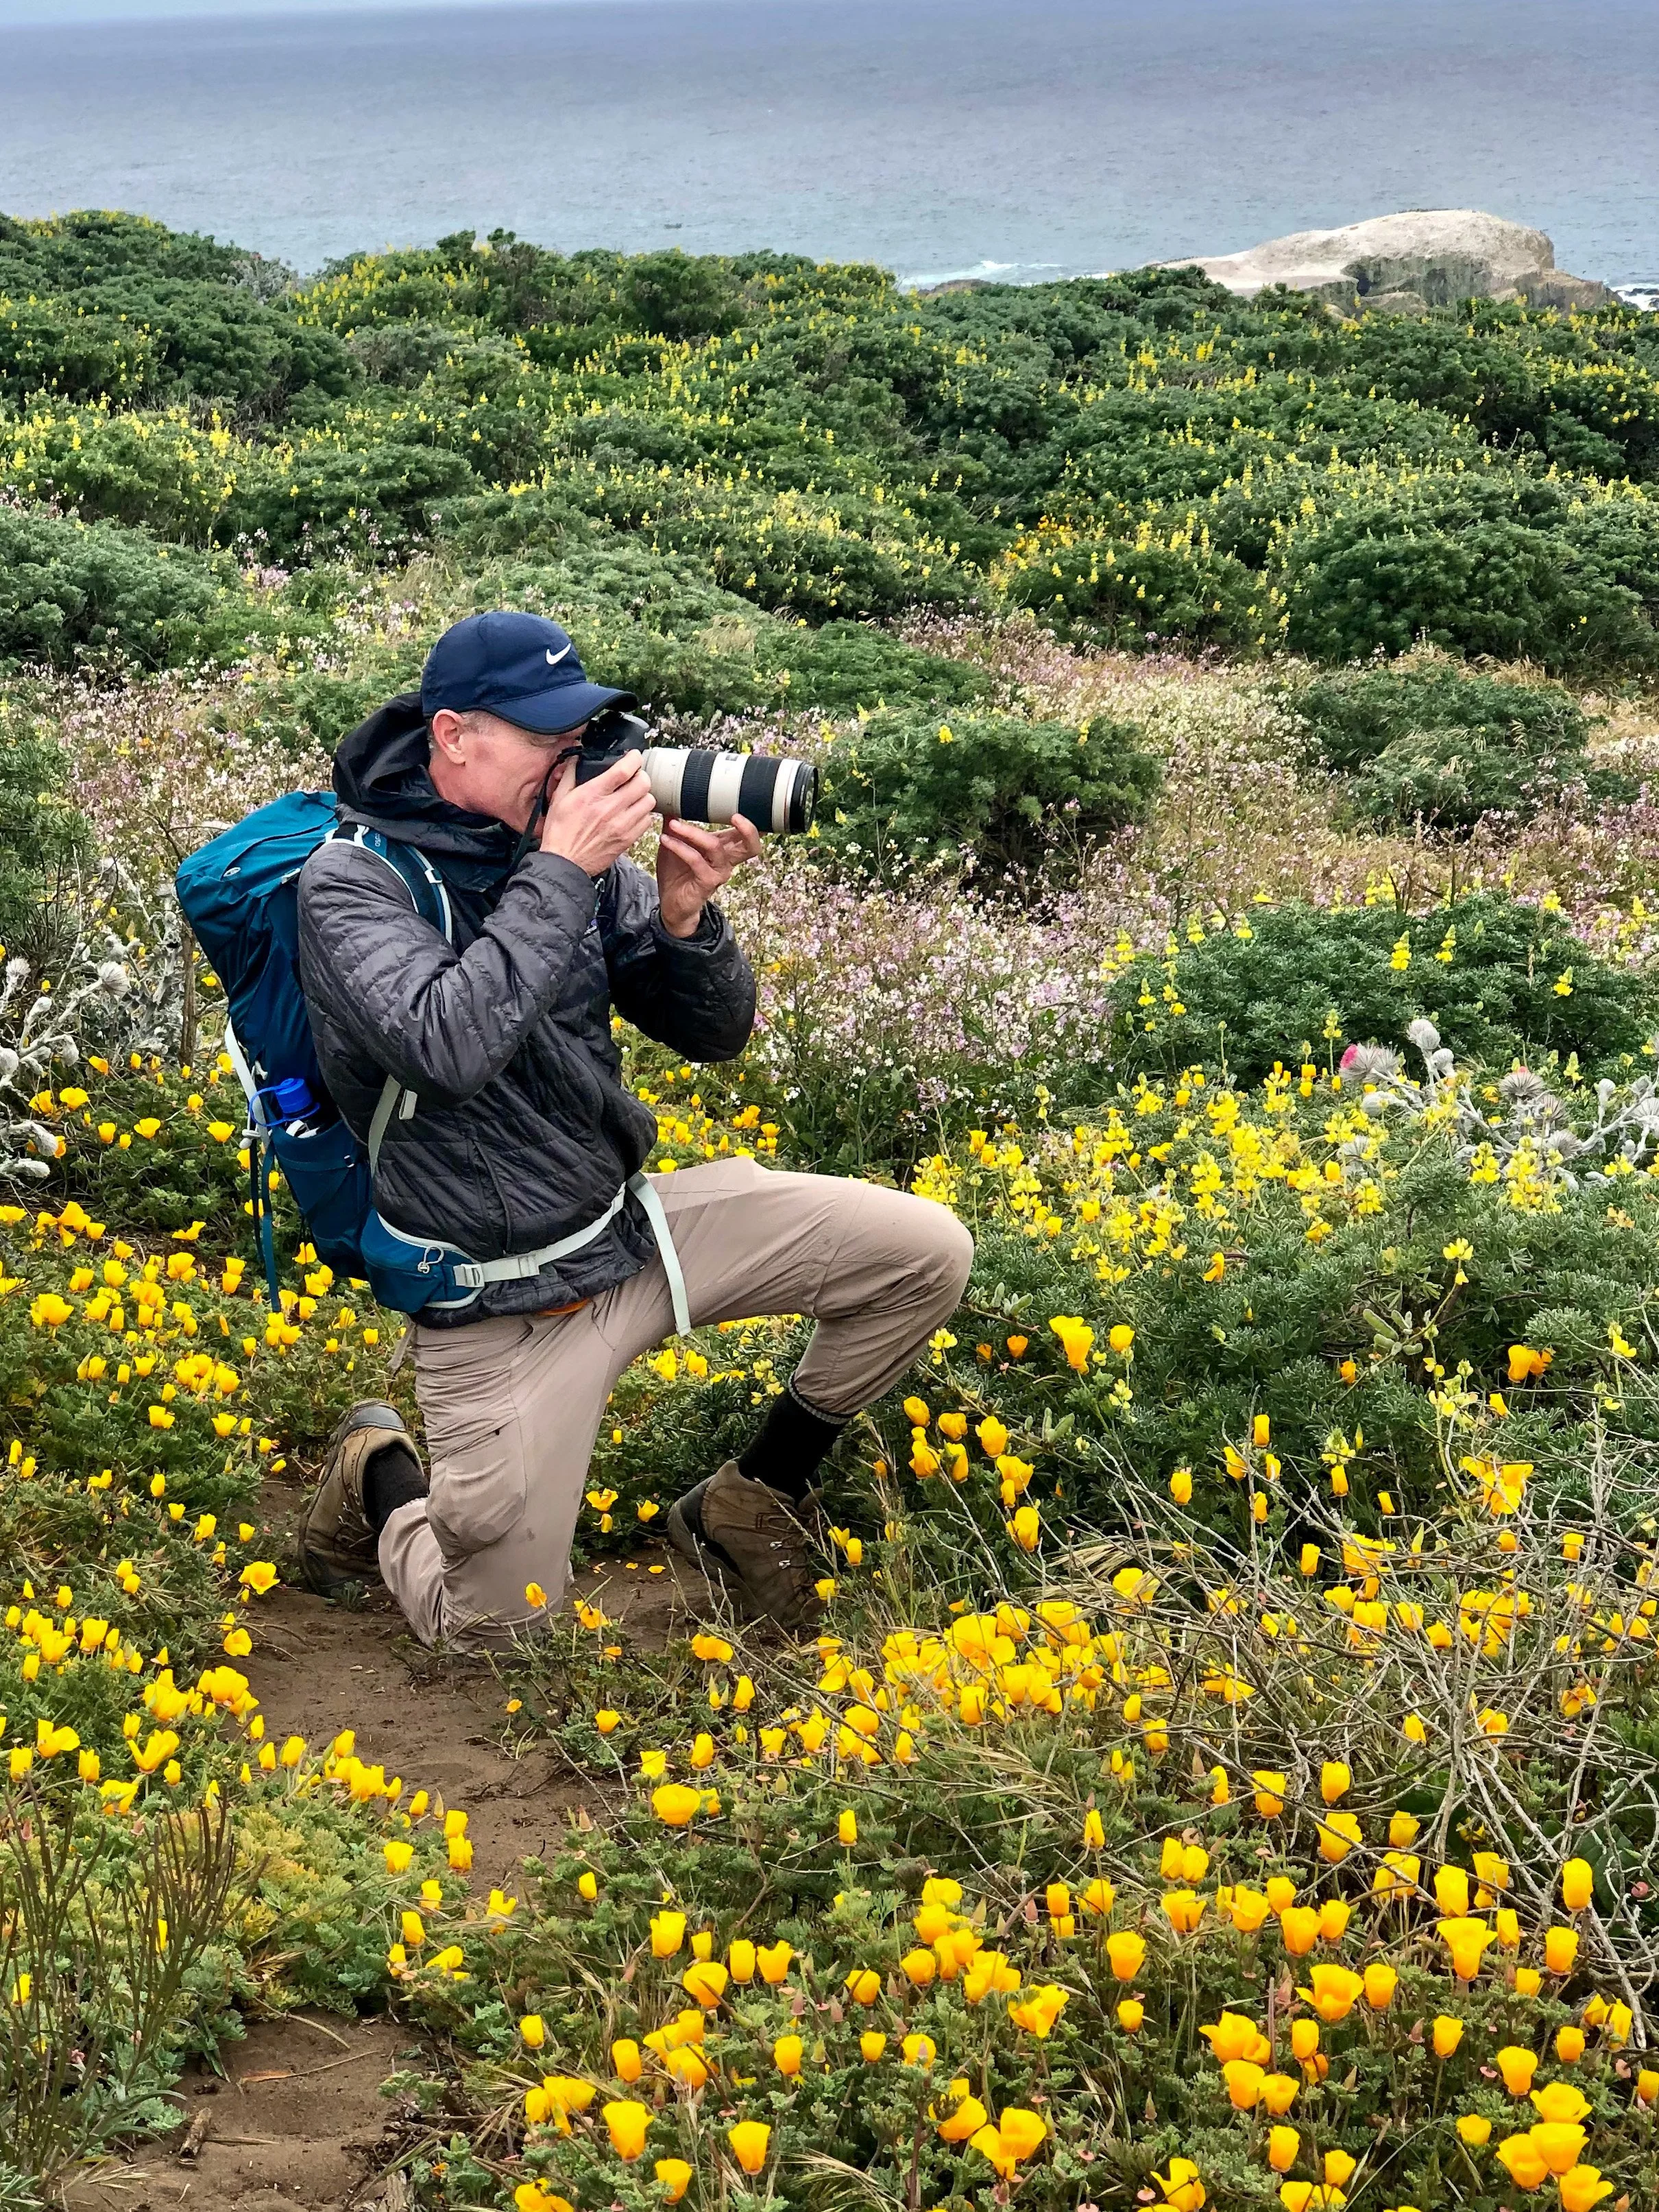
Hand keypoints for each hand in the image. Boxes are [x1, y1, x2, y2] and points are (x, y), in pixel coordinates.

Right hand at [540, 751, 654, 875]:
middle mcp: (610, 808)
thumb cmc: (560, 832)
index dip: (634, 758)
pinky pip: (647, 821)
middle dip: (640, 775)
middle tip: (634, 778)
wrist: (564, 862)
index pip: (624, 770)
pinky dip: (643, 815)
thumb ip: (570, 775)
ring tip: (633, 797)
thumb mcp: (559, 798)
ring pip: (649, 801)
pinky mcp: (627, 839)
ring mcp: (621, 825)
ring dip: (643, 796)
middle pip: (643, 783)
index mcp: (593, 794)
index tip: (634, 757)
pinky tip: (632, 814)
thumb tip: (576, 758)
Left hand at [656, 814, 760, 936]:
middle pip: (751, 846)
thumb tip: (669, 802)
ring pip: (715, 847)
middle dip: (748, 829)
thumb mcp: (676, 844)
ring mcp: (718, 873)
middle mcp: (726, 861)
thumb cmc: (677, 874)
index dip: (750, 822)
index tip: (740, 804)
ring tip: (674, 824)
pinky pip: (696, 860)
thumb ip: (675, 825)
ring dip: (693, 833)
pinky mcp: (706, 883)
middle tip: (735, 815)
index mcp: (724, 849)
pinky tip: (665, 839)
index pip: (745, 835)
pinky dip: (679, 847)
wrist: (670, 903)